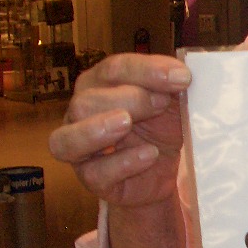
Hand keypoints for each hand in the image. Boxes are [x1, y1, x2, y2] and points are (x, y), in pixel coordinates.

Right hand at [48, 53, 191, 208]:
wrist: (170, 168)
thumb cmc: (163, 125)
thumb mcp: (174, 100)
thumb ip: (172, 84)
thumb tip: (180, 74)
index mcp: (101, 84)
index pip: (114, 69)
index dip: (146, 71)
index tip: (181, 78)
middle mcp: (82, 112)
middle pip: (85, 101)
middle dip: (128, 99)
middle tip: (161, 104)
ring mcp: (81, 149)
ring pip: (67, 139)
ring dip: (97, 129)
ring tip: (127, 123)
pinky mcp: (93, 178)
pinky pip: (94, 173)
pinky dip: (122, 163)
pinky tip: (149, 155)